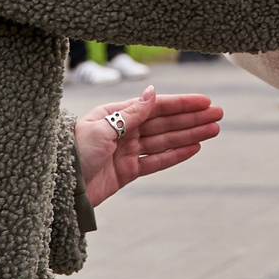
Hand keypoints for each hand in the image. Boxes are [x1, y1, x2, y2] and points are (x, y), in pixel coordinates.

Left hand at [73, 87, 222, 208]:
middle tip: (219, 115)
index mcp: (114, 114)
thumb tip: (152, 91)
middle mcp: (122, 131)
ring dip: (190, 135)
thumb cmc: (74, 152)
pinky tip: (194, 148)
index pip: (155, 106)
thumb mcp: (102, 128)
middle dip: (192, 118)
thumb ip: (131, 113)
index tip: (205, 102)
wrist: (60, 188)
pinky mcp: (126, 172)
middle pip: (164, 122)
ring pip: (164, 141)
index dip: (181, 104)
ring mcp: (126, 152)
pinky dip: (175, 155)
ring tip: (214, 130)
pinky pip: (156, 162)